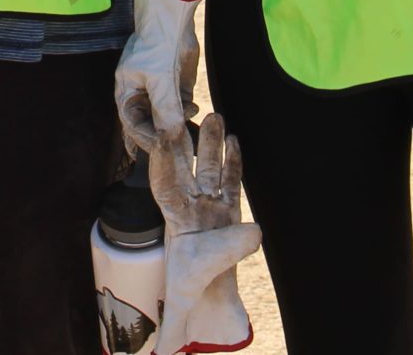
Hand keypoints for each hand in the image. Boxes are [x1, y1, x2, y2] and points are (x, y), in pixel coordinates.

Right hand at [113, 0, 199, 154]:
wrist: (175, 18)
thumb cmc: (158, 44)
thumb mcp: (160, 77)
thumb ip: (165, 108)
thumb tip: (171, 137)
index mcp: (127, 93)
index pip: (134, 125)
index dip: (147, 138)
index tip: (164, 147)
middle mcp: (141, 96)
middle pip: (150, 126)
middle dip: (165, 136)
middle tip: (180, 147)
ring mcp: (160, 93)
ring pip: (167, 120)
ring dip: (178, 126)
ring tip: (190, 130)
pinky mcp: (176, 89)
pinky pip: (180, 110)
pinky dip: (187, 114)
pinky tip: (195, 109)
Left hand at [148, 114, 259, 354]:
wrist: (206, 298)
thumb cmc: (191, 290)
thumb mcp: (195, 285)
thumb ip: (220, 259)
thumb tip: (252, 234)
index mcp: (174, 220)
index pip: (165, 187)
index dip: (162, 164)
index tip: (159, 139)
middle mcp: (190, 207)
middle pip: (186, 168)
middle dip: (185, 143)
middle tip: (182, 113)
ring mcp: (209, 207)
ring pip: (209, 169)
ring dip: (211, 144)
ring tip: (215, 116)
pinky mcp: (228, 211)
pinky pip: (231, 181)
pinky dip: (233, 162)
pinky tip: (235, 140)